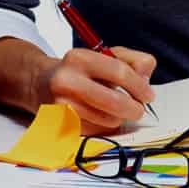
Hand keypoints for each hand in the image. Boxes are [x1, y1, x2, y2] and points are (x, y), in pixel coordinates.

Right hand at [38, 46, 156, 134]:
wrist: (40, 83)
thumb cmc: (80, 69)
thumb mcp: (105, 55)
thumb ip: (132, 60)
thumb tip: (145, 78)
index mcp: (80, 58)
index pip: (119, 72)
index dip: (139, 86)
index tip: (148, 95)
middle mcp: (66, 81)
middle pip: (114, 101)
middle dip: (134, 108)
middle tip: (139, 109)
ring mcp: (61, 105)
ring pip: (107, 120)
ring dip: (119, 118)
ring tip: (116, 110)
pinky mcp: (60, 125)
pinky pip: (95, 132)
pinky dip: (104, 126)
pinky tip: (100, 116)